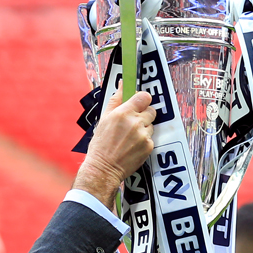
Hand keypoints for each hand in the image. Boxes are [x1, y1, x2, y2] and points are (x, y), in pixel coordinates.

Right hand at [74, 88, 154, 207]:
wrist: (104, 169)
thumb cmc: (101, 144)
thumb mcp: (104, 119)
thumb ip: (116, 99)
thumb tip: (122, 83)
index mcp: (123, 113)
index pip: (144, 96)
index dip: (142, 99)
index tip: (138, 103)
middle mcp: (136, 123)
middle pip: (151, 110)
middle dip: (144, 114)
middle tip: (132, 123)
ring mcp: (144, 135)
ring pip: (151, 124)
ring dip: (144, 128)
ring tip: (130, 137)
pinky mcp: (149, 147)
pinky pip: (151, 138)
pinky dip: (144, 140)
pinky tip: (133, 146)